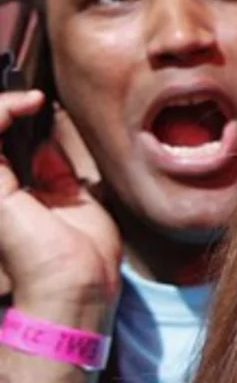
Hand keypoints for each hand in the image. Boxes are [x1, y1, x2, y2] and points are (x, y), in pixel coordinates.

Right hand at [0, 92, 119, 325]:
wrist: (77, 284)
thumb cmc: (82, 256)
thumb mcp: (73, 201)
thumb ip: (55, 170)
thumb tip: (47, 139)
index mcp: (9, 199)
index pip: (1, 151)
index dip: (10, 119)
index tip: (40, 103)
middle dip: (3, 112)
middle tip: (32, 98)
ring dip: (2, 108)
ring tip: (30, 99)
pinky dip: (1, 111)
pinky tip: (27, 104)